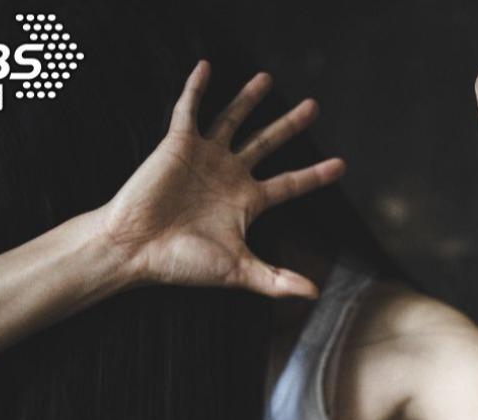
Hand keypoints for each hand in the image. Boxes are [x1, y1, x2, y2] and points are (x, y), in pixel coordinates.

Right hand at [95, 60, 343, 297]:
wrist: (136, 248)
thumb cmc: (183, 262)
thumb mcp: (238, 271)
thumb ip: (276, 280)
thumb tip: (314, 294)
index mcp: (247, 202)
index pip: (289, 184)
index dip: (315, 174)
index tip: (341, 165)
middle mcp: (229, 175)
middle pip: (267, 143)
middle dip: (290, 124)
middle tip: (313, 106)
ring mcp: (204, 157)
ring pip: (233, 120)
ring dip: (248, 98)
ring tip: (267, 78)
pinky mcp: (178, 144)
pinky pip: (189, 110)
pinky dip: (196, 88)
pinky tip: (206, 66)